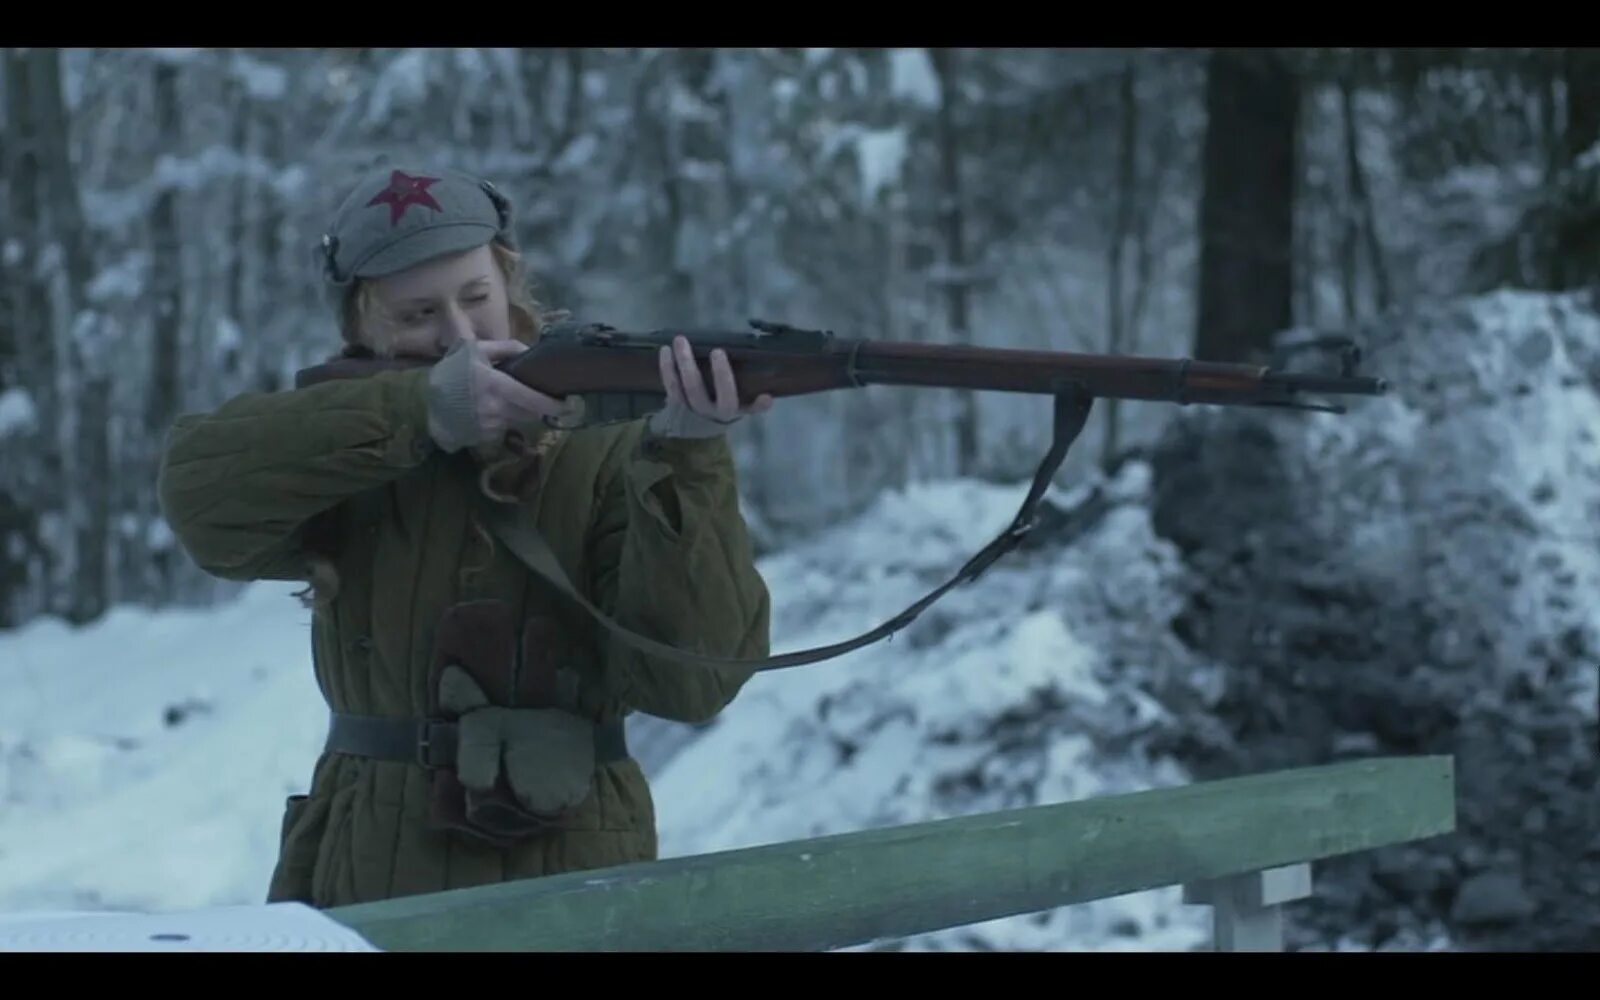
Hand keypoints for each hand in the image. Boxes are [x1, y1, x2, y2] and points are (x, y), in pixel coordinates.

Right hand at [426, 339, 567, 452]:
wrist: (424, 401)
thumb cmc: (451, 371)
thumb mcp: (474, 349)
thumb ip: (505, 347)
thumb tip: (531, 351)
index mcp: (496, 385)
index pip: (534, 400)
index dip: (554, 404)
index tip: (567, 403)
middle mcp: (496, 409)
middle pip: (531, 413)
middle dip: (540, 407)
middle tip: (545, 399)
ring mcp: (490, 426)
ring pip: (519, 420)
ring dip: (521, 411)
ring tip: (511, 400)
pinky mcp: (484, 438)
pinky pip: (504, 429)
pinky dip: (504, 420)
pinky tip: (492, 411)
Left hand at [648, 335, 774, 438]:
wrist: (701, 433)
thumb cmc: (727, 409)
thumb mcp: (743, 410)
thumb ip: (755, 405)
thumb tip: (768, 398)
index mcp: (727, 411)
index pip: (726, 395)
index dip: (721, 375)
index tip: (718, 351)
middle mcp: (705, 411)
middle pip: (695, 388)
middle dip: (689, 364)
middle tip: (684, 339)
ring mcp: (687, 408)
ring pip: (678, 387)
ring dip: (676, 363)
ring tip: (677, 341)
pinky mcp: (673, 405)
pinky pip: (668, 386)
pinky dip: (666, 368)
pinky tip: (664, 351)